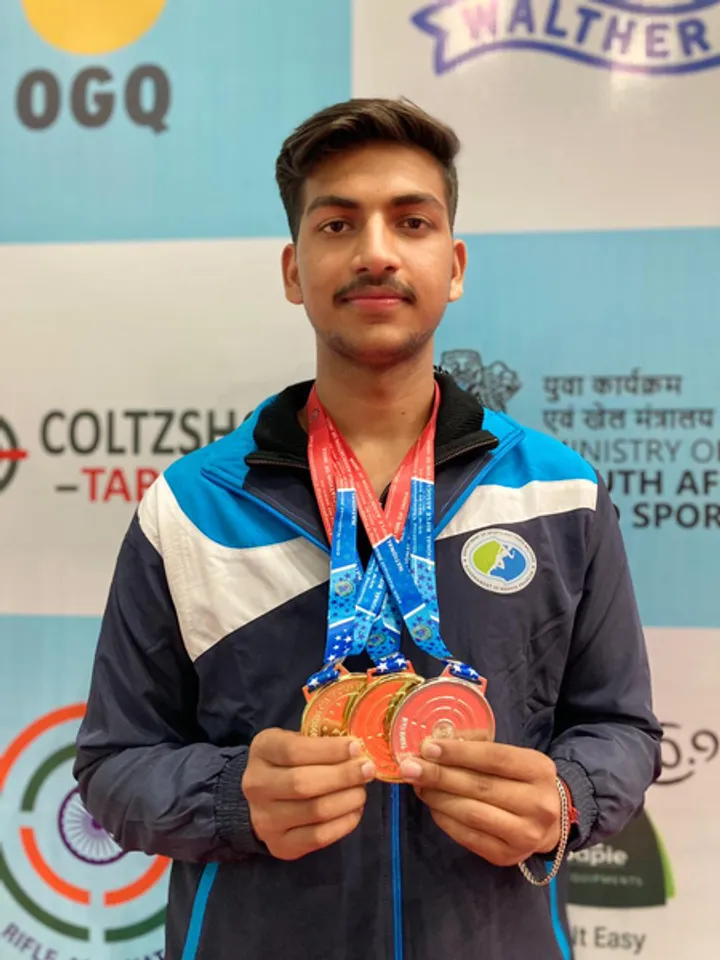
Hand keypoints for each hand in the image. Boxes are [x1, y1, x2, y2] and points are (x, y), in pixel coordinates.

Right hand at [242, 729, 375, 860]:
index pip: (294, 751)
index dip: (329, 750)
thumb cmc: (288, 762)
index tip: (356, 748)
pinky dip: (343, 823)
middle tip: (367, 770)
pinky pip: (318, 837)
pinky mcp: (280, 845)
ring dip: (347, 800)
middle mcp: (256, 785)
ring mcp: (265, 819)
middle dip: (343, 776)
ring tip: (361, 790)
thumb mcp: (295, 740)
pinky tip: (354, 810)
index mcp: (261, 750)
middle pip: (303, 783)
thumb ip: (320, 742)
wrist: (262, 800)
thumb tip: (357, 750)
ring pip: (314, 811)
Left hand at [399, 739, 560, 866]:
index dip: (458, 752)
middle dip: (439, 775)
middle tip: (410, 767)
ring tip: (418, 785)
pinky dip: (444, 819)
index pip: (494, 758)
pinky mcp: (507, 856)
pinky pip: (467, 836)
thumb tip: (436, 743)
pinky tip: (432, 805)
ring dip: (438, 797)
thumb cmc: (521, 780)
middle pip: (480, 786)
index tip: (428, 747)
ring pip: (471, 813)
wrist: (549, 822)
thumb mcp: (511, 756)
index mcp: (539, 769)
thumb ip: (477, 746)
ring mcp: (525, 834)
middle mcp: (538, 804)